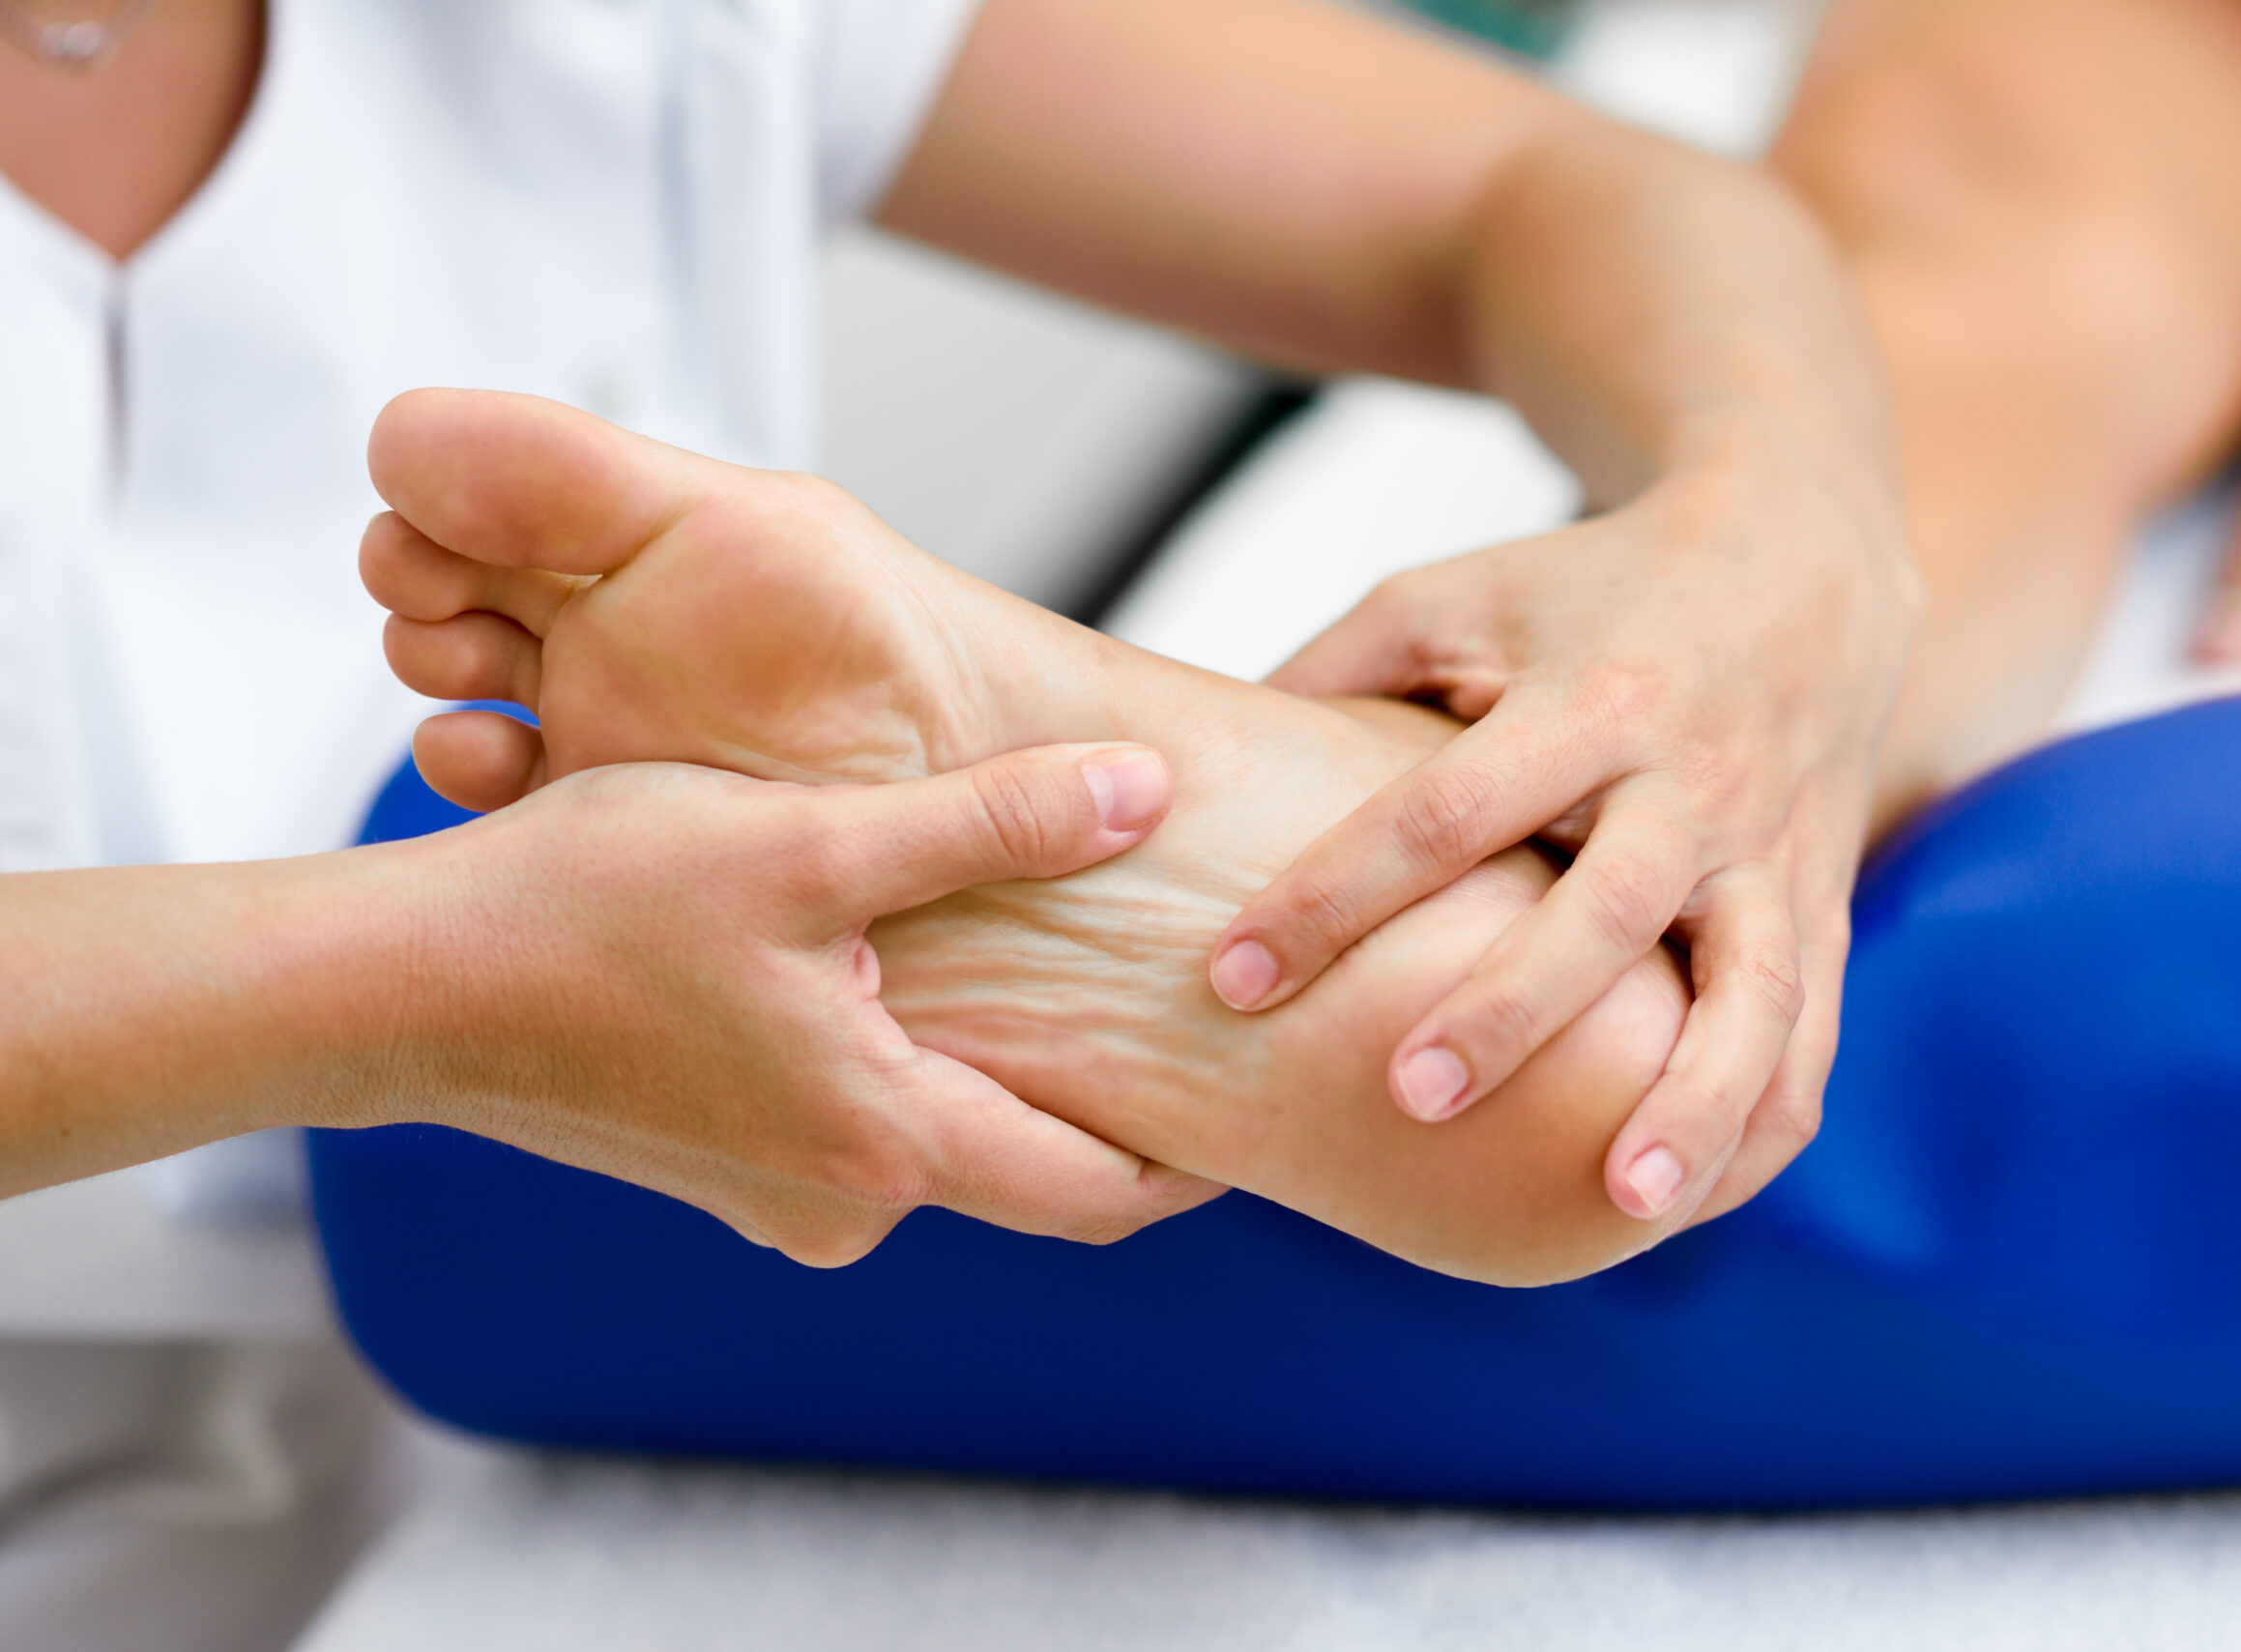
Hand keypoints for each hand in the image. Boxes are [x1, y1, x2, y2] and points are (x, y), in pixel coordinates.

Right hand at [393, 746, 1218, 1264]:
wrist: (400, 988)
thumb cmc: (588, 910)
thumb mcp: (812, 845)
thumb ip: (991, 825)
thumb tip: (1140, 794)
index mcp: (888, 1142)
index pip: (1104, 1189)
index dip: (1194, 1151)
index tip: (1258, 1085)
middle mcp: (841, 1204)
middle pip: (1028, 1168)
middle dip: (1106, 1104)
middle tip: (1170, 1015)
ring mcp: (772, 1200)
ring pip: (936, 1141)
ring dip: (990, 1068)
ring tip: (1044, 965)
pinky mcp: (720, 1169)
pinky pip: (856, 1131)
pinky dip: (900, 1068)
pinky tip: (892, 970)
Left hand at [1208, 446, 1911, 1227]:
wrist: (1804, 561)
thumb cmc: (1586, 592)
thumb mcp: (1454, 599)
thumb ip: (1330, 678)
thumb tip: (1176, 772)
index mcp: (1584, 698)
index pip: (1446, 808)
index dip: (1335, 893)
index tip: (1231, 979)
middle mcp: (1690, 776)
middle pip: (1606, 907)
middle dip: (1513, 1007)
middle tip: (1410, 1097)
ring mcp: (1771, 849)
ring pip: (1748, 989)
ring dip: (1689, 1099)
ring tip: (1619, 1203)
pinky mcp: (1820, 904)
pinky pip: (1811, 1030)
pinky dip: (1761, 1120)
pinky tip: (1689, 1202)